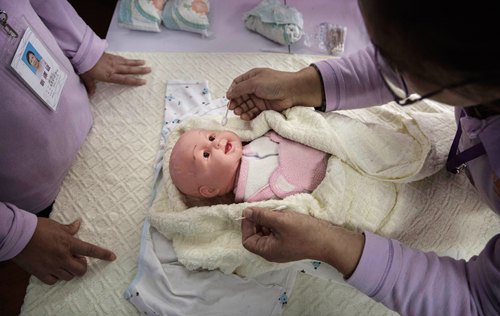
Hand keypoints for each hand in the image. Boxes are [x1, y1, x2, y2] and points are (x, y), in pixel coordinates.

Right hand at [12, 218, 115, 284]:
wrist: (18, 236)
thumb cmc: (37, 228)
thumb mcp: (56, 225)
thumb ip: (69, 228)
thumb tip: (78, 223)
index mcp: (68, 243)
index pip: (90, 250)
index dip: (103, 254)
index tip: (112, 257)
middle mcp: (62, 257)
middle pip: (81, 269)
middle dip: (82, 265)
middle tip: (76, 258)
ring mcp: (52, 266)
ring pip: (69, 276)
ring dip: (70, 271)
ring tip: (64, 262)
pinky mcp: (41, 273)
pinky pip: (54, 280)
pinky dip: (57, 277)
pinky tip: (54, 269)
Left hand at [80, 52, 151, 95]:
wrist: (82, 52)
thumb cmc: (84, 66)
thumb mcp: (86, 78)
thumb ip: (90, 86)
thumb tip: (91, 95)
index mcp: (109, 76)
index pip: (124, 79)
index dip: (134, 81)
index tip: (143, 81)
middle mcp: (113, 68)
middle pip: (129, 70)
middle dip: (140, 70)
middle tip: (149, 70)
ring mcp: (113, 61)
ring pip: (127, 63)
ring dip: (136, 63)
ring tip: (145, 63)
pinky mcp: (110, 55)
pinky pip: (121, 58)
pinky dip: (128, 59)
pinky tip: (131, 60)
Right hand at [226, 66, 322, 119]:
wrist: (292, 91)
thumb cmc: (273, 83)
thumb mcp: (254, 82)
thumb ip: (240, 89)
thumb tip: (228, 94)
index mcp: (252, 77)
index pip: (237, 84)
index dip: (232, 91)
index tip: (229, 99)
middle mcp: (255, 87)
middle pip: (241, 96)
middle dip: (236, 102)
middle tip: (233, 109)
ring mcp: (260, 97)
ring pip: (246, 105)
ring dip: (241, 109)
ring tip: (239, 113)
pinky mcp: (264, 107)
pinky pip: (253, 111)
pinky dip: (249, 114)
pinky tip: (246, 117)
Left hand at [241, 207, 363, 276]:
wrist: (328, 240)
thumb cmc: (304, 232)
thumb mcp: (280, 221)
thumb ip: (261, 216)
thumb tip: (245, 212)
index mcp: (267, 251)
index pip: (247, 241)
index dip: (246, 226)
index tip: (252, 212)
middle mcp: (272, 251)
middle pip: (256, 235)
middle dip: (258, 221)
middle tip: (264, 208)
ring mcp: (281, 246)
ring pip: (267, 232)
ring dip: (267, 220)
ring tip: (275, 210)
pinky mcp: (289, 241)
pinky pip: (277, 231)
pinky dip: (276, 222)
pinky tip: (282, 214)